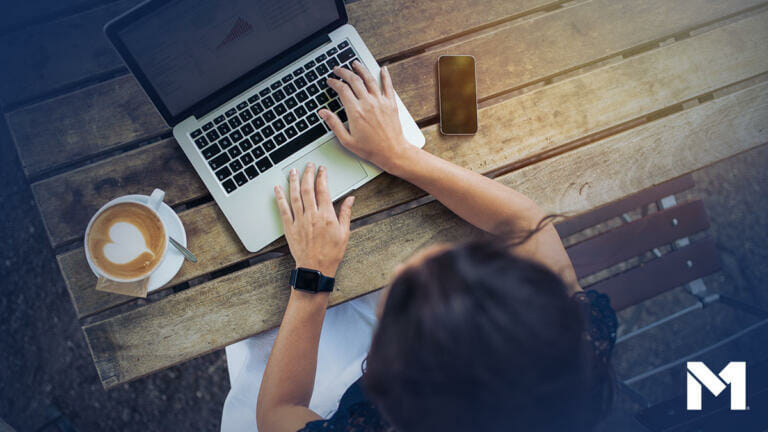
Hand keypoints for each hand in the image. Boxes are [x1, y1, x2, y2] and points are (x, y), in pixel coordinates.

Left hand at [275, 163, 354, 277]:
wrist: (316, 268)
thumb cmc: (331, 253)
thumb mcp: (344, 233)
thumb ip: (346, 213)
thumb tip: (351, 199)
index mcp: (326, 216)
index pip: (324, 190)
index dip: (322, 177)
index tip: (322, 170)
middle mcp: (312, 216)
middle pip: (308, 189)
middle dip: (308, 174)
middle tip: (308, 165)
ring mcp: (299, 221)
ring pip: (295, 196)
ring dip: (293, 181)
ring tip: (293, 171)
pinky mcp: (289, 228)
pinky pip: (283, 209)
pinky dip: (280, 197)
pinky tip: (278, 188)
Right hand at [319, 62, 413, 173]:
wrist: (392, 152)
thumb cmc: (370, 149)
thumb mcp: (347, 140)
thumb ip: (334, 124)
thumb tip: (323, 112)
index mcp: (355, 112)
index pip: (342, 90)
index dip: (334, 83)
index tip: (330, 81)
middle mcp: (368, 103)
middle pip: (354, 80)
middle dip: (344, 72)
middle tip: (338, 69)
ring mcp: (380, 102)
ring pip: (369, 79)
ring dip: (361, 69)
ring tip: (355, 63)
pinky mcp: (391, 103)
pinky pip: (388, 85)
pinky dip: (385, 75)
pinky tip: (383, 69)